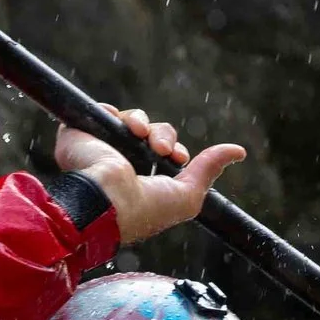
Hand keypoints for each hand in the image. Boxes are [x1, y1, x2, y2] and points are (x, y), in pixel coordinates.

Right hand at [54, 107, 246, 243]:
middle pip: (153, 133)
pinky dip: (119, 114)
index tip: (179, 158)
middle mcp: (120, 165)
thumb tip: (239, 151)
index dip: (175, 150)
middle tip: (163, 150)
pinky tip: (128, 128)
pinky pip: (105, 110)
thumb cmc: (143, 209)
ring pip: (133, 120)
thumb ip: (210, 170)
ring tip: (143, 138)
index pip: (163, 153)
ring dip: (146, 125)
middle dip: (164, 137)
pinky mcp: (80, 133)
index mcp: (140, 182)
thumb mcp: (188, 195)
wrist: (105, 201)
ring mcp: (100, 149)